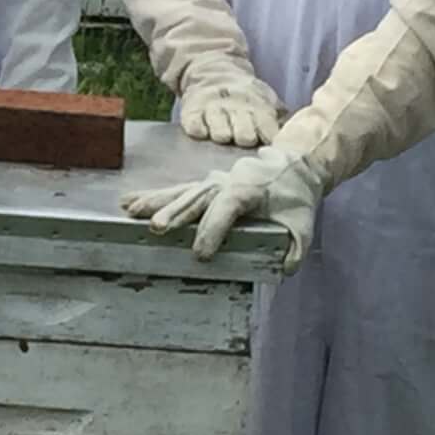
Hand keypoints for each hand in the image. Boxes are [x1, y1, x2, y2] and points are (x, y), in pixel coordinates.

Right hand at [121, 146, 321, 268]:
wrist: (296, 166)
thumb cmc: (296, 197)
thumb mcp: (304, 224)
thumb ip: (295, 248)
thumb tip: (285, 268)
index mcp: (250, 189)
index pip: (228, 207)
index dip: (214, 229)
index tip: (201, 253)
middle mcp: (226, 182)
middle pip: (198, 198)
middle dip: (177, 213)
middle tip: (157, 229)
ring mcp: (212, 182)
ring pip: (182, 192)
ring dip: (156, 202)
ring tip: (130, 211)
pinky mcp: (205, 185)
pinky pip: (178, 191)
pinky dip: (154, 197)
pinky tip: (130, 202)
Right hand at [174, 66, 282, 147]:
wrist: (213, 70)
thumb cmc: (244, 95)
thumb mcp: (264, 99)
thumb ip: (279, 115)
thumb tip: (298, 133)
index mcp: (256, 107)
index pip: (267, 126)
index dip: (269, 137)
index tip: (272, 146)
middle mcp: (235, 109)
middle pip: (243, 133)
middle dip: (246, 138)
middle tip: (245, 140)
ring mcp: (212, 110)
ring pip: (219, 130)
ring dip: (222, 134)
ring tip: (224, 136)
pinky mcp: (192, 111)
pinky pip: (194, 124)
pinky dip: (198, 129)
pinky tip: (202, 132)